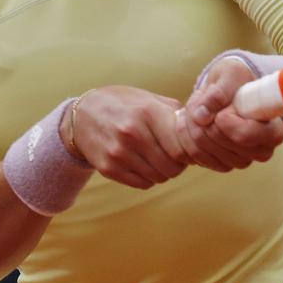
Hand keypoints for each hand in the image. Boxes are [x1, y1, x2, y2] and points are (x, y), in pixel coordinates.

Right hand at [70, 86, 189, 189]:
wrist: (82, 115)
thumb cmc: (124, 104)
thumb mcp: (149, 98)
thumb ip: (175, 113)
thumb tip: (201, 128)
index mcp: (147, 112)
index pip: (182, 146)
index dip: (189, 151)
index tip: (188, 148)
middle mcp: (132, 132)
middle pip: (173, 165)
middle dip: (179, 164)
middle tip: (175, 156)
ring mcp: (119, 152)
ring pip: (159, 177)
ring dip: (164, 172)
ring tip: (159, 159)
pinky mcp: (108, 168)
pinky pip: (143, 184)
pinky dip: (149, 178)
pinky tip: (144, 165)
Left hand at [176, 57, 282, 171]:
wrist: (231, 91)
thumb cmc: (237, 80)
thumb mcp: (231, 74)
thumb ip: (219, 91)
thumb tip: (201, 115)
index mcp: (273, 131)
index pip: (244, 135)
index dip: (224, 121)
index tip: (220, 109)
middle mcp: (261, 152)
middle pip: (219, 142)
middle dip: (203, 118)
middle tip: (202, 100)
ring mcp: (241, 161)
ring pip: (202, 149)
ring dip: (191, 124)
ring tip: (197, 106)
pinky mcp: (222, 165)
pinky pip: (194, 155)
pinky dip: (186, 135)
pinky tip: (191, 121)